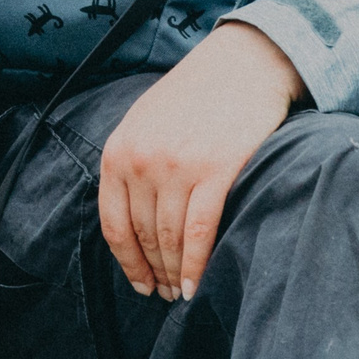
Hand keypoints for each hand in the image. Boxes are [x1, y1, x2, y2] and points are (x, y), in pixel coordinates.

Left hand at [98, 22, 303, 301]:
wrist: (243, 63)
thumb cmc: (195, 96)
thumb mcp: (145, 122)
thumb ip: (131, 163)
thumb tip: (131, 220)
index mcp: (119, 150)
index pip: (114, 224)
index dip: (128, 263)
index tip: (140, 285)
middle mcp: (142, 161)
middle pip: (144, 236)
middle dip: (154, 273)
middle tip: (165, 295)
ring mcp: (177, 167)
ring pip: (170, 239)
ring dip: (174, 274)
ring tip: (181, 293)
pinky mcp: (215, 171)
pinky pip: (199, 232)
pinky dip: (196, 265)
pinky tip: (196, 284)